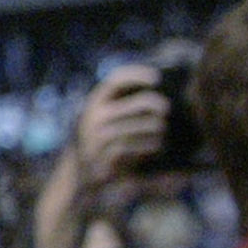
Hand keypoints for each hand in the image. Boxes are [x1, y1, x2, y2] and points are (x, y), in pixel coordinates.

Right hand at [69, 65, 168, 191]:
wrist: (82, 172)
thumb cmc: (104, 138)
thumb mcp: (106, 116)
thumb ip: (123, 102)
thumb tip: (155, 89)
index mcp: (95, 101)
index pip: (117, 80)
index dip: (138, 75)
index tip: (156, 78)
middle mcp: (96, 116)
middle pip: (143, 102)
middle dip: (160, 105)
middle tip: (165, 109)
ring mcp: (102, 136)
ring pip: (149, 125)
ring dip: (159, 129)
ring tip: (159, 132)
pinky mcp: (109, 154)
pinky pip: (144, 146)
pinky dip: (153, 146)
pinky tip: (155, 147)